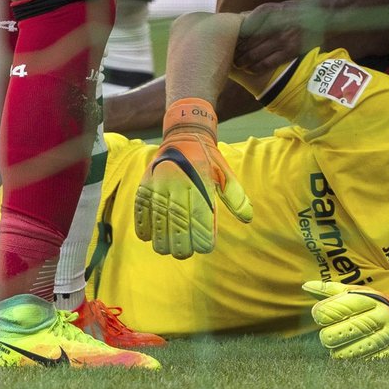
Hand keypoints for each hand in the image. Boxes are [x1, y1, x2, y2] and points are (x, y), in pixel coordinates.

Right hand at [135, 98, 251, 258]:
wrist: (184, 135)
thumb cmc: (208, 159)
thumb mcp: (225, 173)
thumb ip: (236, 196)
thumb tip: (247, 218)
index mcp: (200, 183)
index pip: (200, 220)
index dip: (202, 240)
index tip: (204, 247)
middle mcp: (177, 184)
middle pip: (178, 226)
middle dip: (182, 246)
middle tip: (186, 252)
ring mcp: (158, 185)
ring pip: (158, 224)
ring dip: (163, 242)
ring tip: (171, 248)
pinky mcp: (144, 186)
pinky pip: (141, 213)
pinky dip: (144, 229)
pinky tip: (151, 237)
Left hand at [233, 2, 305, 71]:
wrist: (322, 14)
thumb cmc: (295, 11)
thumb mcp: (275, 6)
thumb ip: (258, 15)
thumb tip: (239, 21)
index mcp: (266, 11)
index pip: (242, 28)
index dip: (233, 39)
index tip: (228, 44)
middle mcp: (273, 24)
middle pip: (246, 42)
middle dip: (236, 52)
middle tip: (230, 57)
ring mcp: (282, 38)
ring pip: (254, 54)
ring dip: (243, 62)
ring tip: (238, 64)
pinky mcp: (290, 50)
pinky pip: (267, 63)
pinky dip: (255, 68)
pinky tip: (251, 69)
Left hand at [302, 280, 388, 359]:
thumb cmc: (368, 303)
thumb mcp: (352, 292)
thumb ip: (328, 291)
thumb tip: (305, 285)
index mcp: (371, 299)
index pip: (345, 306)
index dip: (326, 311)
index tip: (317, 315)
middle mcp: (383, 316)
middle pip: (352, 328)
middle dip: (332, 334)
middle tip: (325, 337)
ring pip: (360, 348)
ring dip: (342, 351)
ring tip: (335, 349)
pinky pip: (370, 360)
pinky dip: (356, 361)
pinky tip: (349, 357)